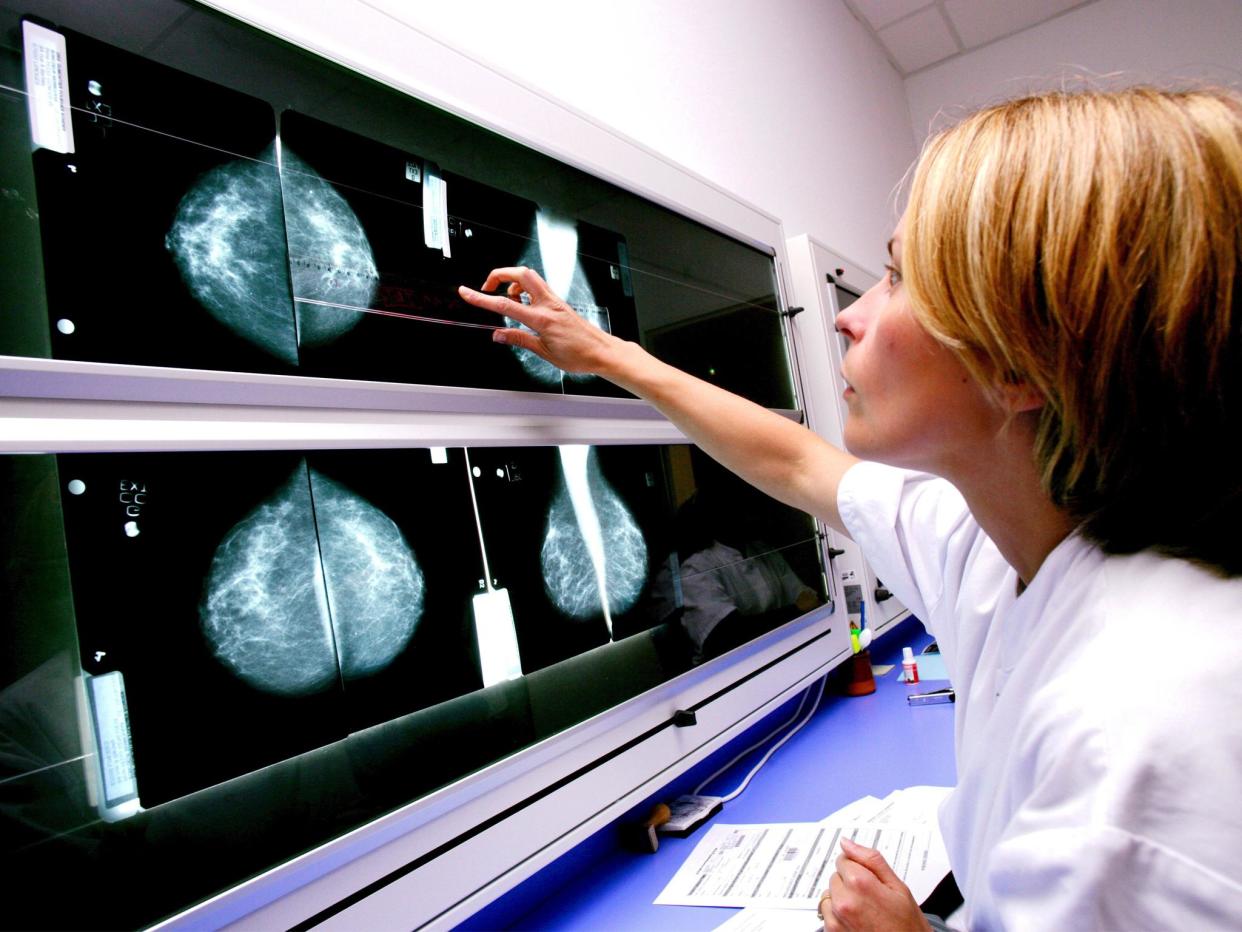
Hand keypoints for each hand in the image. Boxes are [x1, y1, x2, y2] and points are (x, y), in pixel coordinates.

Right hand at [458, 266, 619, 376]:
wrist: (601, 352)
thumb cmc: (579, 355)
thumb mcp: (544, 352)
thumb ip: (519, 339)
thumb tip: (498, 335)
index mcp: (542, 319)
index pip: (505, 305)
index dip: (482, 298)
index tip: (467, 292)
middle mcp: (549, 304)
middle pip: (521, 273)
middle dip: (499, 274)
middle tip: (488, 287)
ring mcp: (555, 301)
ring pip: (531, 276)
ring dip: (513, 281)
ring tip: (508, 299)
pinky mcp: (559, 302)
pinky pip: (538, 286)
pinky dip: (525, 288)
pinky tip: (524, 304)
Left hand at [819, 837, 929, 931]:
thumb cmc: (907, 925)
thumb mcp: (898, 887)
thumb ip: (871, 860)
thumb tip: (847, 843)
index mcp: (860, 884)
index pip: (843, 859)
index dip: (858, 868)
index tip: (870, 879)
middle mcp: (844, 902)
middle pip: (836, 877)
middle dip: (850, 883)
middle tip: (871, 898)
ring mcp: (836, 920)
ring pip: (829, 895)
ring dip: (841, 899)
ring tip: (864, 911)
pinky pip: (827, 914)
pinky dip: (838, 915)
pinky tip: (857, 921)